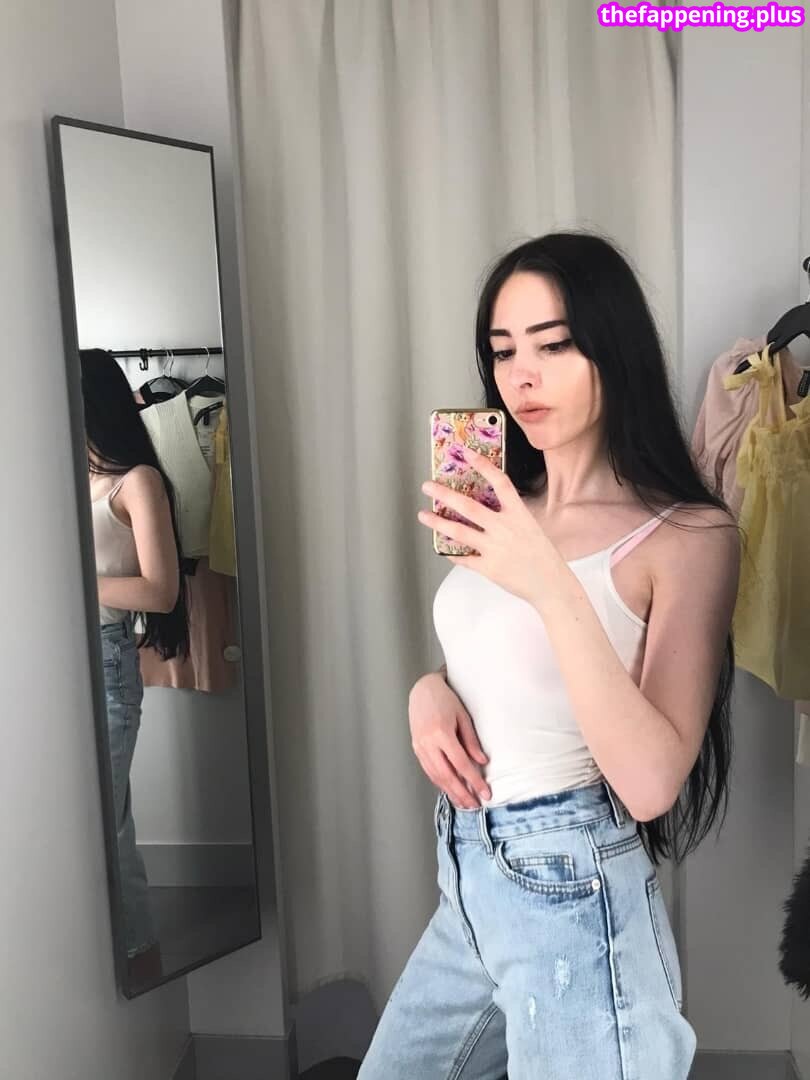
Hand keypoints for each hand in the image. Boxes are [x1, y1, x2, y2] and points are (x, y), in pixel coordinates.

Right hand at [409, 672, 490, 808]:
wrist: (422, 691)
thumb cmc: (446, 700)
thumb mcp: (463, 717)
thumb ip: (471, 741)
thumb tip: (482, 762)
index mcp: (441, 733)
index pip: (461, 764)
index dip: (474, 781)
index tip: (485, 793)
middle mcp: (428, 743)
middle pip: (446, 775)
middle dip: (462, 793)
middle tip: (475, 806)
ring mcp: (419, 747)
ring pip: (435, 776)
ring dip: (450, 792)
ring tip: (463, 803)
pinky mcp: (416, 749)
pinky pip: (428, 771)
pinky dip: (439, 783)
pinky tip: (449, 790)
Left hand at [418, 446, 560, 605]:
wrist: (551, 584)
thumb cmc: (543, 556)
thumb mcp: (530, 527)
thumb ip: (509, 517)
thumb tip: (483, 509)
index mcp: (518, 514)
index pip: (500, 482)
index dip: (483, 466)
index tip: (468, 454)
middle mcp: (504, 528)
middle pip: (468, 506)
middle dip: (444, 494)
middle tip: (428, 486)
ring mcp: (495, 548)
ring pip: (459, 531)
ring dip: (438, 522)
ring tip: (424, 516)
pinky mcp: (489, 567)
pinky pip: (463, 558)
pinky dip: (452, 553)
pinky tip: (443, 548)